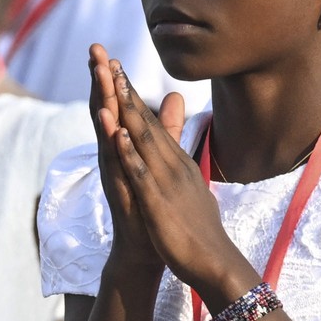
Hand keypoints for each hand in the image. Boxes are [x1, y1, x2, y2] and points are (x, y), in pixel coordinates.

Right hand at [89, 45, 166, 275]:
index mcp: (124, 146)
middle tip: (94, 49)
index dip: (112, 79)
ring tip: (98, 73)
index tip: (106, 50)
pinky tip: (108, 121)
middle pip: (105, 110)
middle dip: (100, 80)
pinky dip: (110, 140)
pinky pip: (113, 160)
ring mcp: (115, 171)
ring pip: (106, 130)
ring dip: (101, 101)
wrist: (148, 247)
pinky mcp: (120, 188)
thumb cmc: (151, 204)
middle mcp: (114, 155)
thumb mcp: (160, 157)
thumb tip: (174, 96)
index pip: (116, 105)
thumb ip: (167, 127)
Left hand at [108, 60, 249, 303]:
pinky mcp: (158, 203)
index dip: (131, 94)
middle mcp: (170, 165)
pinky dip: (129, 153)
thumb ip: (181, 164)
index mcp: (173, 162)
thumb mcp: (187, 185)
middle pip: (143, 121)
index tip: (115, 67)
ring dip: (126, 109)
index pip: (149, 122)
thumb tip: (180, 157)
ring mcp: (165, 182)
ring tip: (110, 82)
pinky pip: (140, 174)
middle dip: (124, 89)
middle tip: (106, 58)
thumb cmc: (195, 226)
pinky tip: (118, 135)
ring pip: (142, 139)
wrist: (214, 262)